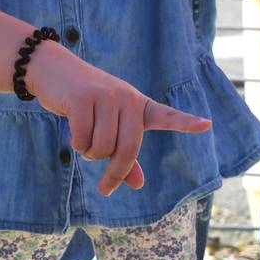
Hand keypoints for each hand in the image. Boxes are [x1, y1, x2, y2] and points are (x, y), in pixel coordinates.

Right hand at [24, 42, 212, 196]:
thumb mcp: (108, 126)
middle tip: (106, 189)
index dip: (185, 122)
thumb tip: (138, 185)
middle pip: (127, 149)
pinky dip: (76, 144)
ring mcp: (106, 96)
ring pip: (102, 147)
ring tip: (84, 139)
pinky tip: (73, 130)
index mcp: (138, 105)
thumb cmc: (85, 102)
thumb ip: (124, 156)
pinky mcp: (83, 97)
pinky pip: (83, 139)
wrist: (53, 69)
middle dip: (115, 173)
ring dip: (90, 154)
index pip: (165, 115)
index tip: (206, 125)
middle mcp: (127, 99)